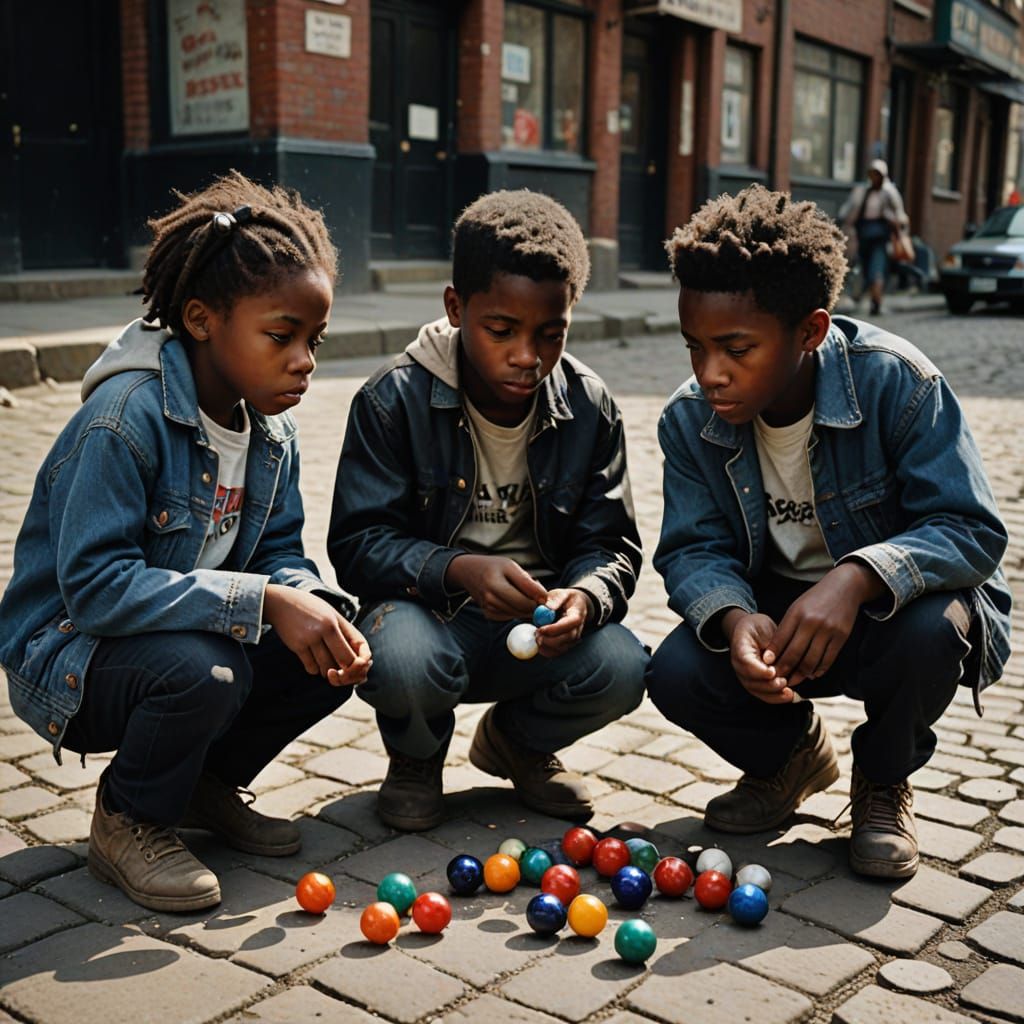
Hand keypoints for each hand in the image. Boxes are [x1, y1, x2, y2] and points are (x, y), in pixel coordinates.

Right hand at [262, 584, 372, 685]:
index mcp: (335, 622)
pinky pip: (311, 668)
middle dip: (346, 671)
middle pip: (344, 661)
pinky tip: (314, 662)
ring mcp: (309, 638)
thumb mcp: (332, 614)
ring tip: (327, 666)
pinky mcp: (296, 646)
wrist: (280, 602)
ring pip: (327, 668)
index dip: (361, 660)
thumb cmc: (311, 609)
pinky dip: (315, 669)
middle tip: (343, 671)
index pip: (358, 647)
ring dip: (329, 671)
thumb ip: (346, 633)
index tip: (358, 664)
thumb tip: (361, 657)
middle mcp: (324, 629)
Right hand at [444, 554, 547, 620]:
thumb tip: (544, 600)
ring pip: (518, 614)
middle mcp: (490, 596)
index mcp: (496, 582)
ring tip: (524, 594)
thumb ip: (528, 583)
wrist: (469, 572)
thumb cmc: (494, 567)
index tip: (546, 596)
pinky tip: (514, 600)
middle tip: (539, 598)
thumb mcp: (511, 566)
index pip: (525, 596)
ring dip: (526, 608)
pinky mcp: (488, 614)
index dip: (540, 598)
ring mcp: (488, 607)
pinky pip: (510, 616)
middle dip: (534, 605)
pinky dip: (516, 610)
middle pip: (522, 607)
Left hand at [535, 589, 590, 657]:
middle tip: (536, 635)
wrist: (574, 606)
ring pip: (562, 647)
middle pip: (567, 638)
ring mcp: (573, 638)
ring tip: (536, 637)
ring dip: (547, 646)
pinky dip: (547, 651)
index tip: (541, 629)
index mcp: (577, 614)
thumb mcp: (561, 593)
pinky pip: (558, 652)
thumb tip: (547, 608)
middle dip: (550, 640)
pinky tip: (538, 644)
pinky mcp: (567, 644)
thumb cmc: (566, 599)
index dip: (556, 628)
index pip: (570, 623)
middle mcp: (578, 628)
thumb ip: (555, 599)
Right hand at [725, 610, 794, 703]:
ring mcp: (745, 674)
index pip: (745, 662)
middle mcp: (739, 664)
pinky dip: (775, 697)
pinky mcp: (754, 681)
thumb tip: (778, 659)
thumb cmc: (758, 627)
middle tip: (784, 682)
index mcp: (740, 647)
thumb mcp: (763, 626)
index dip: (758, 670)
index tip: (772, 672)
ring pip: (756, 690)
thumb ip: (770, 643)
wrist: (751, 630)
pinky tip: (788, 696)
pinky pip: (762, 693)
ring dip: (773, 694)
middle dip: (768, 685)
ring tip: (788, 693)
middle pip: (750, 680)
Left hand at [766, 563, 882, 687]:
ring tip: (794, 679)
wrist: (845, 587)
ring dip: (801, 674)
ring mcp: (827, 630)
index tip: (766, 665)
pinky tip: (812, 674)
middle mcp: (811, 622)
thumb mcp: (797, 607)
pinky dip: (819, 670)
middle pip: (794, 653)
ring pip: (811, 660)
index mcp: (796, 613)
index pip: (780, 639)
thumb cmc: (816, 599)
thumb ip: (787, 627)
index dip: (773, 655)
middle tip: (778, 679)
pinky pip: (828, 659)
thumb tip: (775, 652)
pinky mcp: (841, 637)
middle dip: (784, 669)